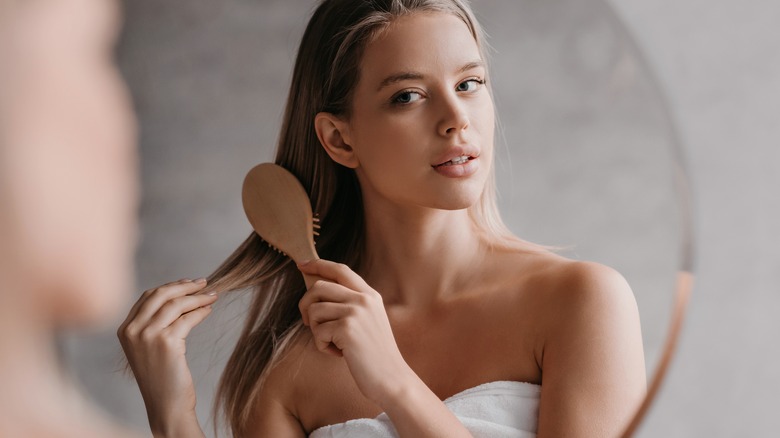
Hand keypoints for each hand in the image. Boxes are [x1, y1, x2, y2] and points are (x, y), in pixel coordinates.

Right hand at [117, 278, 215, 436]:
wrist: (166, 405)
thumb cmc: (162, 377)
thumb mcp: (149, 347)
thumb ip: (154, 323)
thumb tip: (180, 295)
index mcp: (125, 330)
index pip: (148, 297)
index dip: (170, 286)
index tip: (189, 283)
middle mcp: (132, 331)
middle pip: (160, 294)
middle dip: (185, 286)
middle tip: (204, 283)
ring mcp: (147, 336)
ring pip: (176, 304)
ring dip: (198, 297)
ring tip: (213, 296)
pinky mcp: (166, 342)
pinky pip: (188, 318)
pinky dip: (201, 311)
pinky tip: (209, 310)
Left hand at [297, 260, 411, 406]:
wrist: (391, 378)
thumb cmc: (375, 354)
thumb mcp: (368, 321)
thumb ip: (350, 304)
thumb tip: (317, 291)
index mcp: (370, 295)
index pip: (340, 270)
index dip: (319, 264)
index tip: (302, 265)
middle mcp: (363, 299)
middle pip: (320, 287)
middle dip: (305, 304)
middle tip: (308, 323)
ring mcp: (356, 312)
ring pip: (314, 310)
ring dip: (316, 330)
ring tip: (332, 343)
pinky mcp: (347, 328)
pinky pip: (317, 332)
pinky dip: (321, 346)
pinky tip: (338, 353)